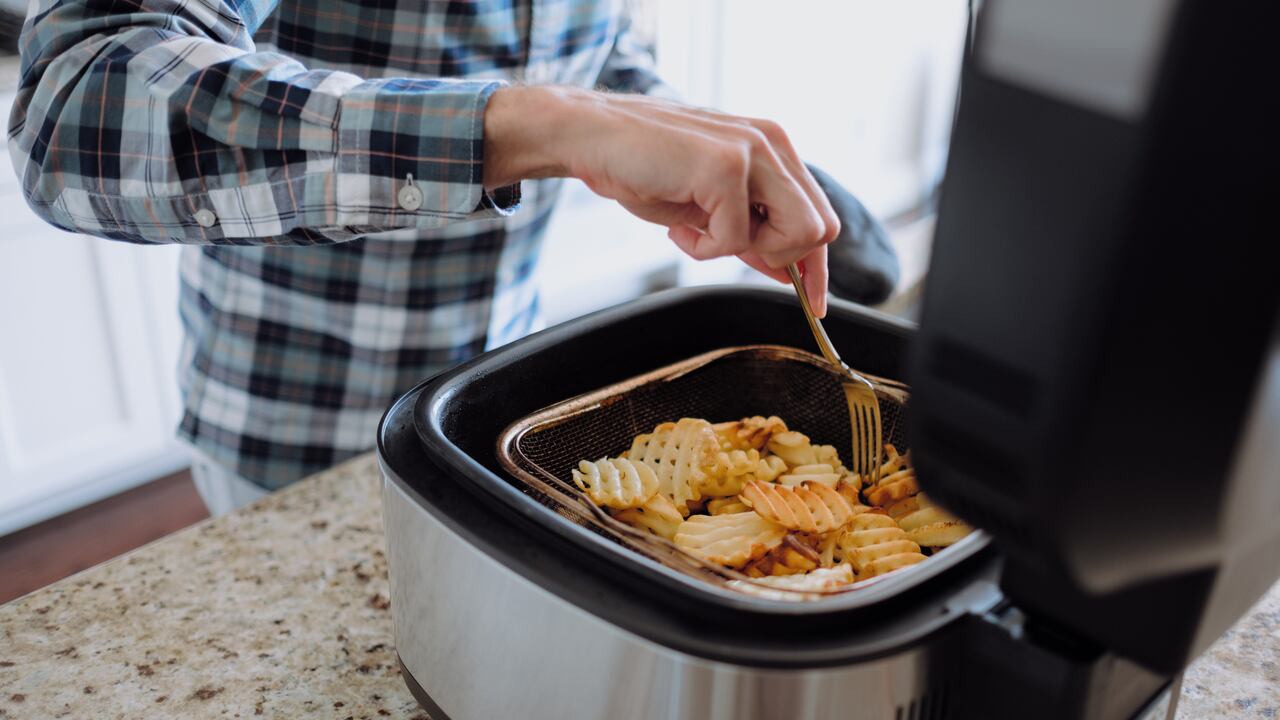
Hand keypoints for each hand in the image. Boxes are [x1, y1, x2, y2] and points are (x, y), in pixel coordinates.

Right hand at [483, 86, 839, 315]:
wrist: (590, 137)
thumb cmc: (642, 169)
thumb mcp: (707, 206)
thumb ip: (751, 231)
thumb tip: (788, 270)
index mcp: (772, 147)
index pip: (819, 214)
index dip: (817, 266)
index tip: (814, 302)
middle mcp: (772, 142)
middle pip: (820, 229)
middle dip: (779, 258)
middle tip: (727, 247)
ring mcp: (752, 151)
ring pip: (796, 234)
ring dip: (746, 250)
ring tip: (700, 232)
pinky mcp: (726, 166)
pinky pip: (736, 239)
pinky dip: (702, 248)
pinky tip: (678, 227)